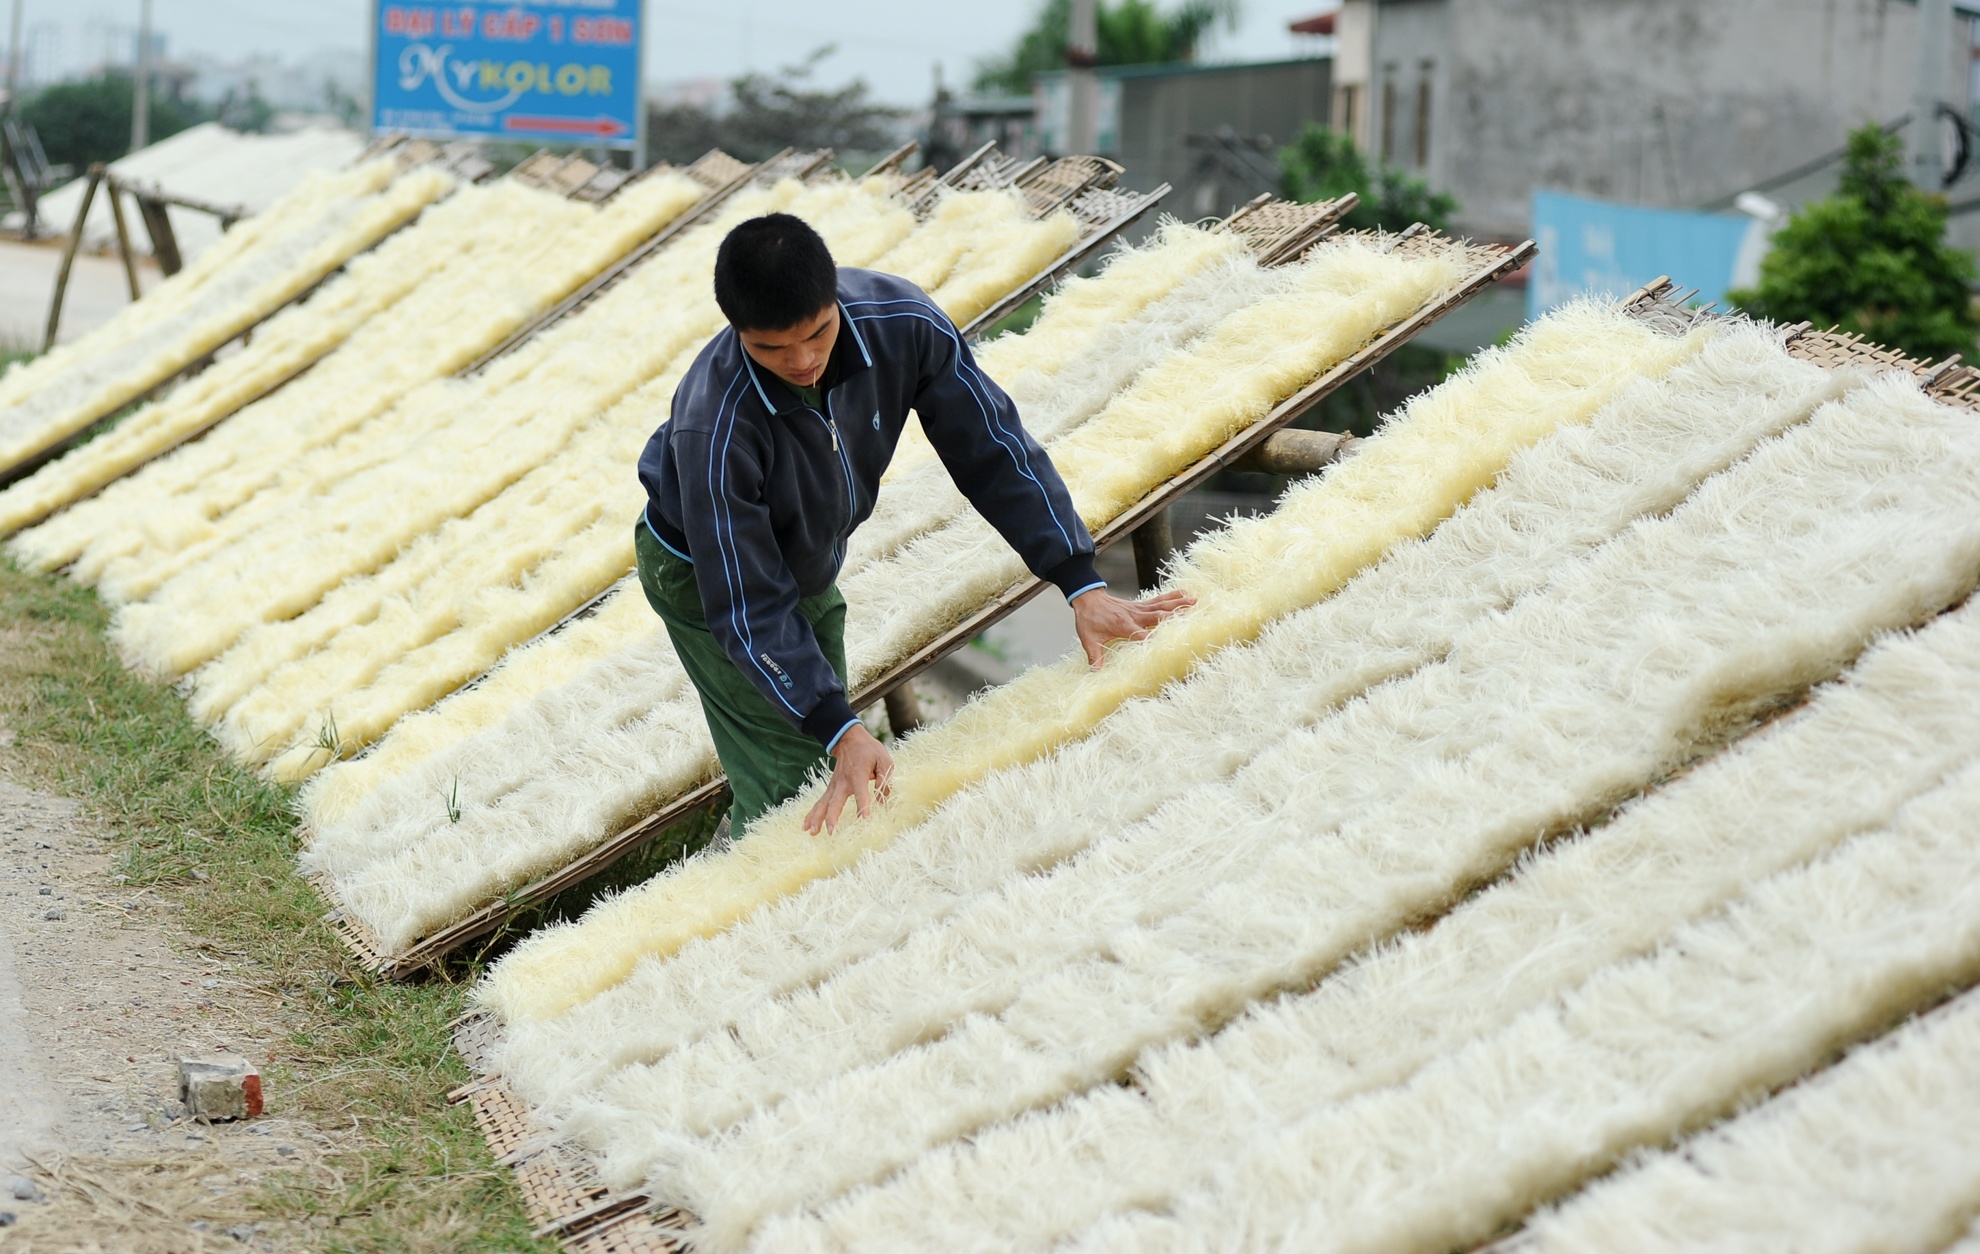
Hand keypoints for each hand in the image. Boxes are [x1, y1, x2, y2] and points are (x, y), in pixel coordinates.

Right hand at [803, 722, 893, 834]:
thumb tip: (883, 800)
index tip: (864, 820)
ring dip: (817, 818)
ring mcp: (834, 785)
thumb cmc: (869, 750)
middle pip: (835, 802)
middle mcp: (843, 782)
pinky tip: (806, 826)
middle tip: (830, 831)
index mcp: (858, 775)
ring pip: (823, 804)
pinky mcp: (831, 788)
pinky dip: (812, 814)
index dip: (863, 807)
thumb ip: (885, 779)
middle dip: (832, 817)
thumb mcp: (884, 760)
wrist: (849, 739)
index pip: (861, 794)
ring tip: (812, 833)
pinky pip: (820, 803)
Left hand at [1070, 586, 1195, 668]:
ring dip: (1177, 603)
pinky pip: (1157, 600)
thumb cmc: (1089, 619)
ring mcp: (1138, 609)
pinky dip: (1170, 596)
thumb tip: (1096, 674)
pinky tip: (1183, 592)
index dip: (1153, 638)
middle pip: (1157, 617)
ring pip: (1160, 606)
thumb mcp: (1088, 640)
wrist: (1087, 599)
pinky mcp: (1139, 605)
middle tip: (1191, 615)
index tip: (1168, 643)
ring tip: (1194, 600)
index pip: (1141, 634)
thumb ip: (1095, 657)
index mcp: (1123, 626)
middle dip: (1174, 617)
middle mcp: (1133, 616)